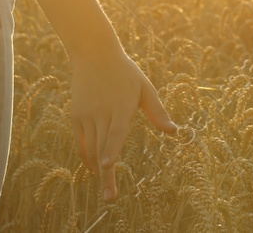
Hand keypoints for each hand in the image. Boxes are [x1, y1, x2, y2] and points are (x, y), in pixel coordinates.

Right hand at [69, 46, 176, 201]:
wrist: (93, 54)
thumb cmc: (125, 72)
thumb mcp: (144, 87)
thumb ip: (157, 111)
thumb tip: (175, 132)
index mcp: (121, 106)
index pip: (115, 131)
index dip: (111, 149)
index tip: (108, 165)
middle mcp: (101, 113)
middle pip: (101, 149)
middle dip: (106, 175)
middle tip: (110, 198)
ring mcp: (87, 115)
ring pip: (91, 149)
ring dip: (98, 171)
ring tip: (106, 191)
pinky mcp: (77, 116)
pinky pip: (81, 142)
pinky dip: (87, 158)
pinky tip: (95, 170)